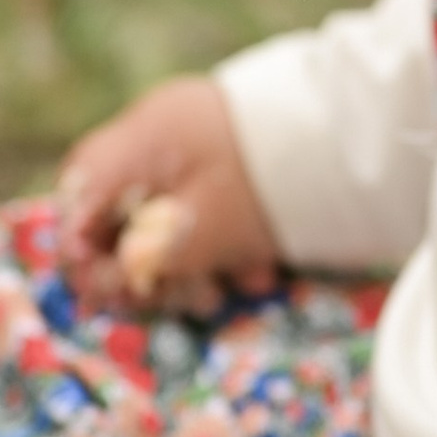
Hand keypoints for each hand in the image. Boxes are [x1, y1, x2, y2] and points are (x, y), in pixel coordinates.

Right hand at [56, 75, 278, 315]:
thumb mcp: (205, 229)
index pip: (81, 190)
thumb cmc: (266, 184)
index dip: (81, 246)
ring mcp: (198, 145)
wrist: (355, 138)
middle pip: (122, 209)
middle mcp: (162, 135)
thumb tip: (108, 280)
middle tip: (167, 300)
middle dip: (142, 265)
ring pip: (167, 217)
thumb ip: (151, 257)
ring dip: (187, 265)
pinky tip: (256, 272)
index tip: (102, 287)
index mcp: (143, 140)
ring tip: (220, 294)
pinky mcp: (232, 161)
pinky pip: (207, 208)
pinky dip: (220, 246)